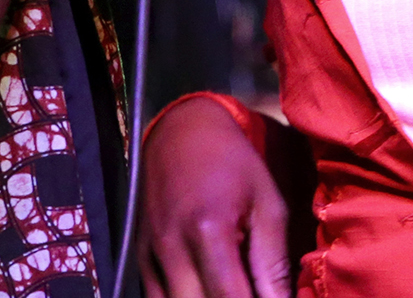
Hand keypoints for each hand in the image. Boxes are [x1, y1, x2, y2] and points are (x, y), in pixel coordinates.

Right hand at [140, 97, 290, 297]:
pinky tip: (204, 290)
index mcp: (208, 229)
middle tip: (250, 291)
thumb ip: (273, 261)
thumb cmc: (233, 163)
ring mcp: (150, 253)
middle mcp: (172, 247)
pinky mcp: (139, 256)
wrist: (183, 130)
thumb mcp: (267, 202)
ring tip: (230, 288)